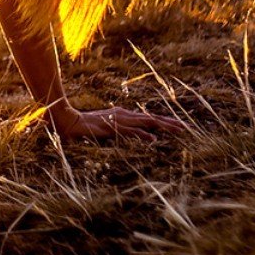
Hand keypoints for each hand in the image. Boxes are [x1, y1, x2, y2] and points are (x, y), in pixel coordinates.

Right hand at [50, 103, 187, 141]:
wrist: (70, 122)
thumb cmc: (86, 126)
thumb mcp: (106, 128)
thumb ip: (117, 130)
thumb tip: (127, 135)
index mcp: (123, 115)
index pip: (147, 117)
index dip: (163, 120)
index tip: (177, 125)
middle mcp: (124, 115)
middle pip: (151, 118)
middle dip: (169, 122)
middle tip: (184, 127)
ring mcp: (119, 121)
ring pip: (146, 122)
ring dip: (162, 126)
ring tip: (177, 130)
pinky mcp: (113, 128)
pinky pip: (131, 132)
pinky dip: (143, 134)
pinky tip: (153, 139)